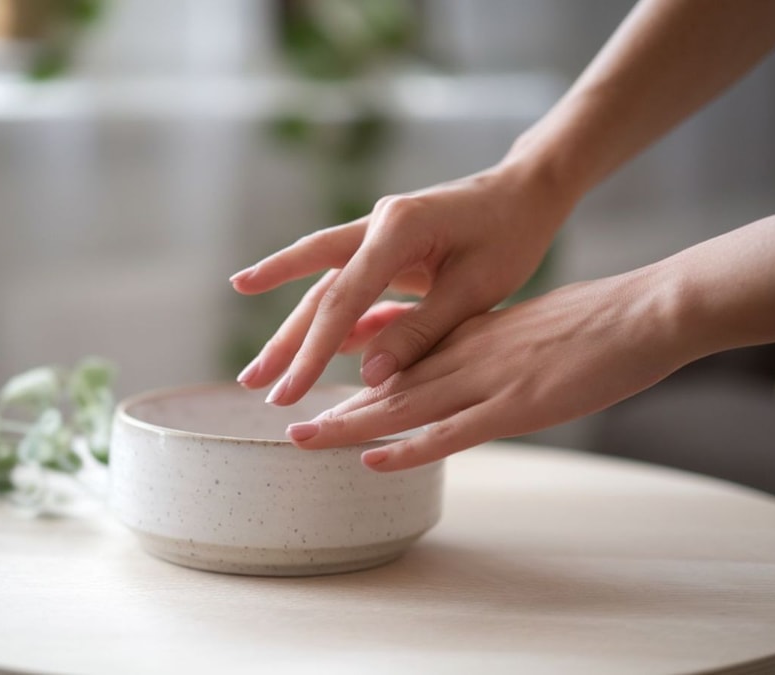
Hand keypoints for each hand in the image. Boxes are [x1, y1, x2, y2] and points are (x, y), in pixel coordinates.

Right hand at [231, 162, 574, 405]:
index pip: (343, 299)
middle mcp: (374, 225)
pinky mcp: (383, 250)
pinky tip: (313, 354)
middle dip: (283, 340)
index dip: (313, 351)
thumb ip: (421, 331)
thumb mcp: (475, 289)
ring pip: (324, 288)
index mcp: (396, 229)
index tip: (290, 392)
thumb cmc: (509, 235)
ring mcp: (374, 235)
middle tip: (250, 383)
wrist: (524, 192)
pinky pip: (350, 289)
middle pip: (316, 289)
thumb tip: (369, 376)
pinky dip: (335, 322)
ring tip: (262, 375)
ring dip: (295, 332)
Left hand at [284, 268, 698, 470]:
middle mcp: (466, 352)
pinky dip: (406, 448)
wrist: (645, 311)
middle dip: (337, 403)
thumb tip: (477, 356)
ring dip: (350, 424)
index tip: (324, 388)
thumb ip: (495, 343)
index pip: (402, 354)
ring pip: (402, 406)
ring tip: (303, 438)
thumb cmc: (599, 319)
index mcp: (472, 331)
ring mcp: (486, 380)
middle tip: (288, 415)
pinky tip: (371, 459)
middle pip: (387, 382)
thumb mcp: (532, 325)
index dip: (360, 374)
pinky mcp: (513, 407)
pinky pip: (448, 433)